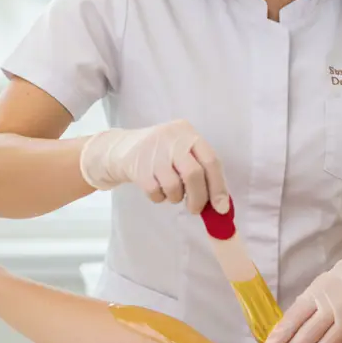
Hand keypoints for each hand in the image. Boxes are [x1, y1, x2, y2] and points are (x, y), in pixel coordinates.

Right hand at [79, 119, 228, 213]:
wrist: (121, 148)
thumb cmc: (161, 154)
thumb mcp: (181, 150)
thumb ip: (201, 170)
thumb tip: (220, 203)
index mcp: (188, 133)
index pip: (211, 161)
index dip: (218, 186)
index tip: (221, 207)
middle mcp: (173, 139)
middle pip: (194, 174)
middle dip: (199, 198)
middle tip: (196, 209)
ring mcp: (154, 152)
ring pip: (174, 186)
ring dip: (175, 197)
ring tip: (171, 192)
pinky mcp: (138, 167)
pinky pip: (156, 193)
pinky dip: (159, 197)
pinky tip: (156, 189)